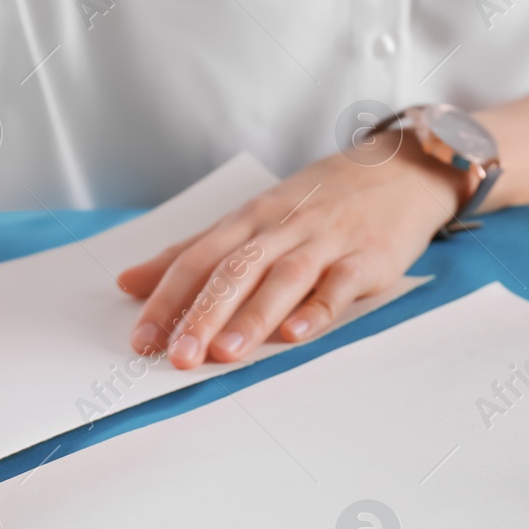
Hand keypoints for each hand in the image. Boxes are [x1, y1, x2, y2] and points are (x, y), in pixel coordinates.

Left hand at [118, 135, 461, 366]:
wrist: (399, 170)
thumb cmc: (318, 201)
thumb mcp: (252, 218)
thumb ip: (193, 252)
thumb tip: (129, 282)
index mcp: (248, 220)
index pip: (197, 260)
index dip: (167, 299)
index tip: (142, 339)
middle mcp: (281, 228)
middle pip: (234, 271)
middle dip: (202, 315)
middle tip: (177, 357)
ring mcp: (325, 242)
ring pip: (282, 279)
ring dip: (252, 317)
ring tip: (224, 354)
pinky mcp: (366, 257)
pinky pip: (339, 285)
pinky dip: (317, 310)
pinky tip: (295, 335)